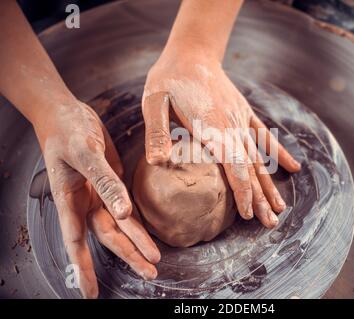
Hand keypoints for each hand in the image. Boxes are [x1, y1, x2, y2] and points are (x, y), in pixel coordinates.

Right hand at [33, 100, 160, 297]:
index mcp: (69, 200)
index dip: (83, 268)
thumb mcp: (84, 152)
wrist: (66, 113)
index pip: (76, 241)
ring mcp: (100, 194)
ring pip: (121, 225)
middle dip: (128, 256)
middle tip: (149, 274)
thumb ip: (104, 182)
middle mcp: (85, 203)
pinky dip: (137, 223)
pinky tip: (148, 236)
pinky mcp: (112, 184)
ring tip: (154, 261)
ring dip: (137, 243)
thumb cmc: (67, 130)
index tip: (90, 294)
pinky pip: (127, 208)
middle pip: (108, 237)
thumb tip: (124, 213)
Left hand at [142, 53, 300, 227]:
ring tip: (281, 208)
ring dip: (270, 184)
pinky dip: (278, 153)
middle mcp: (232, 126)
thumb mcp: (154, 101)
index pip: (233, 165)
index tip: (249, 214)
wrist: (193, 51)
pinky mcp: (243, 114)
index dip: (243, 191)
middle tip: (270, 224)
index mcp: (212, 126)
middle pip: (250, 167)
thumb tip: (156, 162)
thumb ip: (157, 132)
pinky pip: (264, 136)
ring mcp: (241, 120)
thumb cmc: (170, 78)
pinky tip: (293, 168)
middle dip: (260, 197)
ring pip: (259, 157)